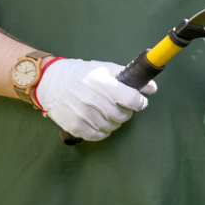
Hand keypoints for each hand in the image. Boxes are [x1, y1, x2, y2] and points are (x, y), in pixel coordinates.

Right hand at [34, 58, 156, 141]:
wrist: (51, 82)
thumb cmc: (81, 74)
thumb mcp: (103, 69)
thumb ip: (128, 77)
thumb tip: (152, 88)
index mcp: (101, 82)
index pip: (131, 99)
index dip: (139, 102)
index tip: (139, 102)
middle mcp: (92, 100)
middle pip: (122, 115)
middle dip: (126, 111)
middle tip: (120, 105)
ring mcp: (83, 115)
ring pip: (112, 127)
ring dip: (114, 121)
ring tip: (107, 111)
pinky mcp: (76, 127)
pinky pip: (99, 136)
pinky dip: (103, 130)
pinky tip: (99, 119)